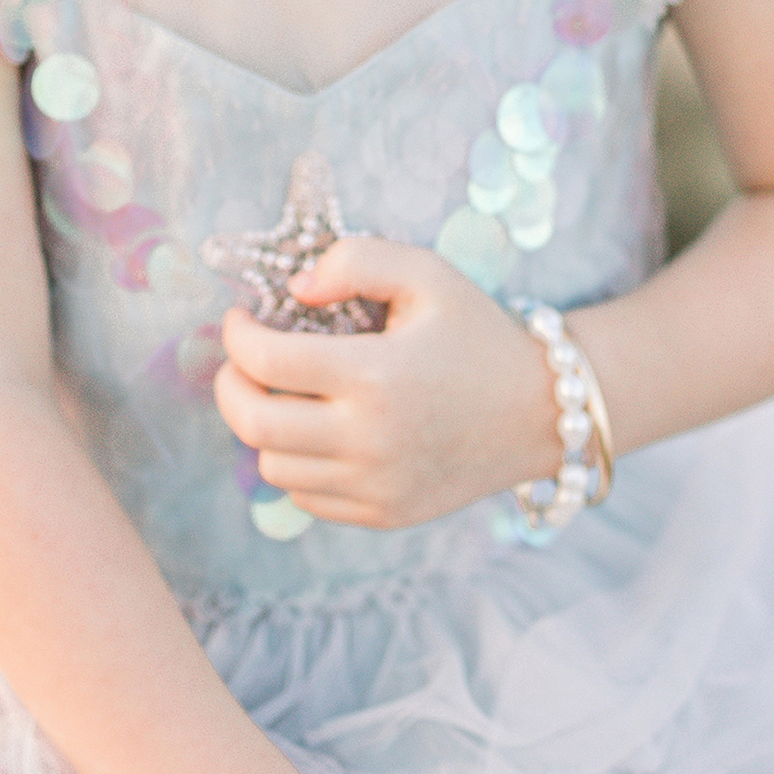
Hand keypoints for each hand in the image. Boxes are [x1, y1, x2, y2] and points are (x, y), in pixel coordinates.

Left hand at [214, 239, 557, 528]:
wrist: (542, 411)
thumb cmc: (479, 334)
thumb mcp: (428, 274)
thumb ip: (357, 260)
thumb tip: (296, 289)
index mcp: (375, 375)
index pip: (266, 362)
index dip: (236, 336)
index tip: (239, 319)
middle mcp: (369, 440)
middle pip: (254, 424)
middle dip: (231, 387)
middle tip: (240, 364)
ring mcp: (376, 485)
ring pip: (274, 466)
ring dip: (264, 428)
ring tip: (284, 396)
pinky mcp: (384, 513)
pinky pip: (308, 498)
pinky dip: (298, 464)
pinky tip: (319, 431)